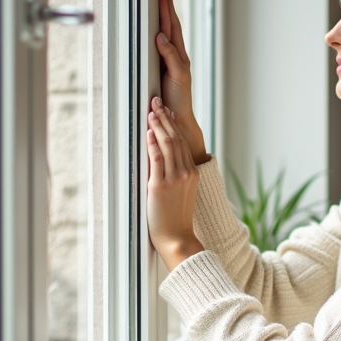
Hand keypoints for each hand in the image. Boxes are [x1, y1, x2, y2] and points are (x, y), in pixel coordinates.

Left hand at [147, 95, 203, 270]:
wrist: (177, 239)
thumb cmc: (176, 219)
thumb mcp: (182, 194)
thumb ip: (177, 176)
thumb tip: (163, 162)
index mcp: (192, 173)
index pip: (182, 142)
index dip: (173, 124)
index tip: (166, 111)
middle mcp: (186, 172)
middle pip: (175, 138)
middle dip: (164, 118)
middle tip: (156, 101)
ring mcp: (175, 178)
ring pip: (167, 144)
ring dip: (158, 125)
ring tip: (150, 110)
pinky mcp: (160, 186)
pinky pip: (157, 159)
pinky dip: (153, 144)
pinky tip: (148, 132)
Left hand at [156, 0, 207, 164]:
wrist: (179, 119)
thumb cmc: (169, 101)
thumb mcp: (162, 77)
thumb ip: (161, 59)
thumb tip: (155, 40)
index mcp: (173, 57)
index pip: (169, 30)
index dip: (166, 13)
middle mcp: (178, 59)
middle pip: (173, 29)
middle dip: (168, 11)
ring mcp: (180, 66)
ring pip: (174, 38)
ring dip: (168, 20)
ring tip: (164, 3)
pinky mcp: (180, 77)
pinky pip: (172, 58)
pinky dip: (167, 46)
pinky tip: (159, 35)